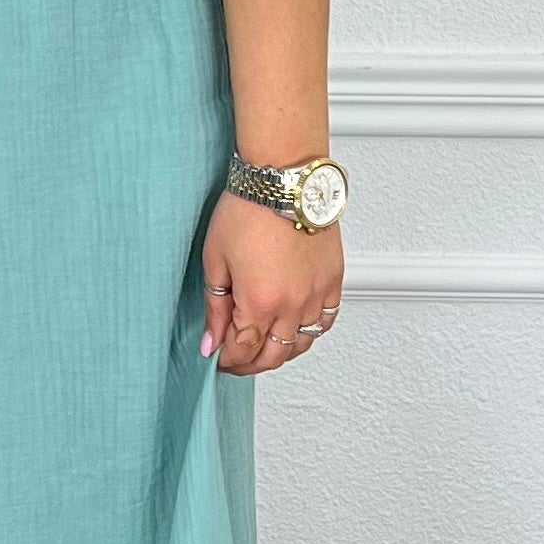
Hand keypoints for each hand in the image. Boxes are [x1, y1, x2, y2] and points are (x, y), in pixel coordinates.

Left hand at [199, 189, 340, 373]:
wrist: (283, 179)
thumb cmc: (248, 210)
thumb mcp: (215, 261)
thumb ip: (215, 307)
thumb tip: (211, 341)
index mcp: (260, 302)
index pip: (243, 350)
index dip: (226, 359)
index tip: (217, 356)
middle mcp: (293, 304)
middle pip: (273, 355)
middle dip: (250, 363)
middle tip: (235, 359)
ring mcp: (316, 294)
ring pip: (301, 344)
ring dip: (279, 352)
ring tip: (262, 346)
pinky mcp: (332, 280)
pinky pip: (325, 321)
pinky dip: (309, 332)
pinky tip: (294, 328)